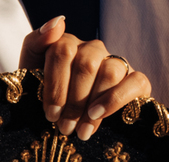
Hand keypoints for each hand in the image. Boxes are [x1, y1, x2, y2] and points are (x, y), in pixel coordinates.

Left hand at [19, 16, 151, 140]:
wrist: (66, 124)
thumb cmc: (48, 100)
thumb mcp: (31, 74)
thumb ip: (35, 43)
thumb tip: (58, 23)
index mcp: (68, 45)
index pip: (63, 51)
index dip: (55, 85)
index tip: (51, 114)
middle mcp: (93, 50)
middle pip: (86, 64)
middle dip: (73, 101)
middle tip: (64, 127)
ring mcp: (116, 64)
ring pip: (109, 72)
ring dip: (92, 105)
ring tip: (81, 130)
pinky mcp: (136, 81)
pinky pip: (135, 82)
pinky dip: (115, 100)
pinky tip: (98, 116)